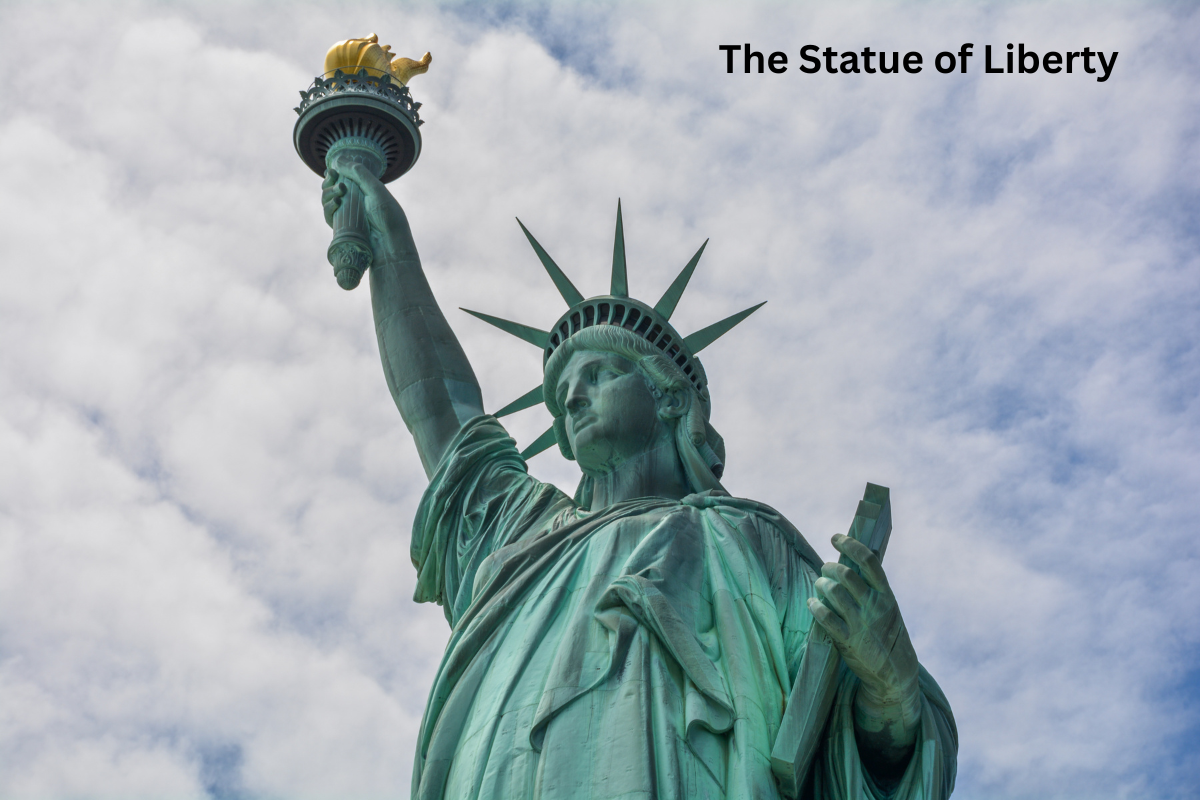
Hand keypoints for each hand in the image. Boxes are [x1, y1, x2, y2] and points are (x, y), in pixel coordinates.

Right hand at [320, 160, 417, 265]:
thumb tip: (338, 159)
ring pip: (327, 201)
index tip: (331, 170)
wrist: (390, 244)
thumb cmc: (388, 216)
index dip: (334, 174)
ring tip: (339, 192)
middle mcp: (353, 203)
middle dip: (329, 182)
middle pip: (332, 189)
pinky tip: (335, 202)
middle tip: (334, 179)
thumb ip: (359, 173)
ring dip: (328, 193)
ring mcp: (346, 216)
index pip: (343, 179)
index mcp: (363, 191)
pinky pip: (328, 215)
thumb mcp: (376, 189)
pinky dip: (328, 207)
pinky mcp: (341, 229)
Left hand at [807, 533, 920, 769]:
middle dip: (830, 567)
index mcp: (887, 596)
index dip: (850, 544)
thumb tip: (850, 565)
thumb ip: (873, 590)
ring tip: (819, 585)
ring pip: (834, 592)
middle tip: (825, 569)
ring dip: (821, 584)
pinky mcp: (848, 640)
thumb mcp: (889, 610)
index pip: (868, 561)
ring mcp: (861, 623)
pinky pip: (825, 617)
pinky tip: (812, 602)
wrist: (895, 673)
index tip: (835, 538)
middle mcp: (875, 607)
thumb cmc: (888, 636)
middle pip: (846, 574)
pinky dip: (815, 606)